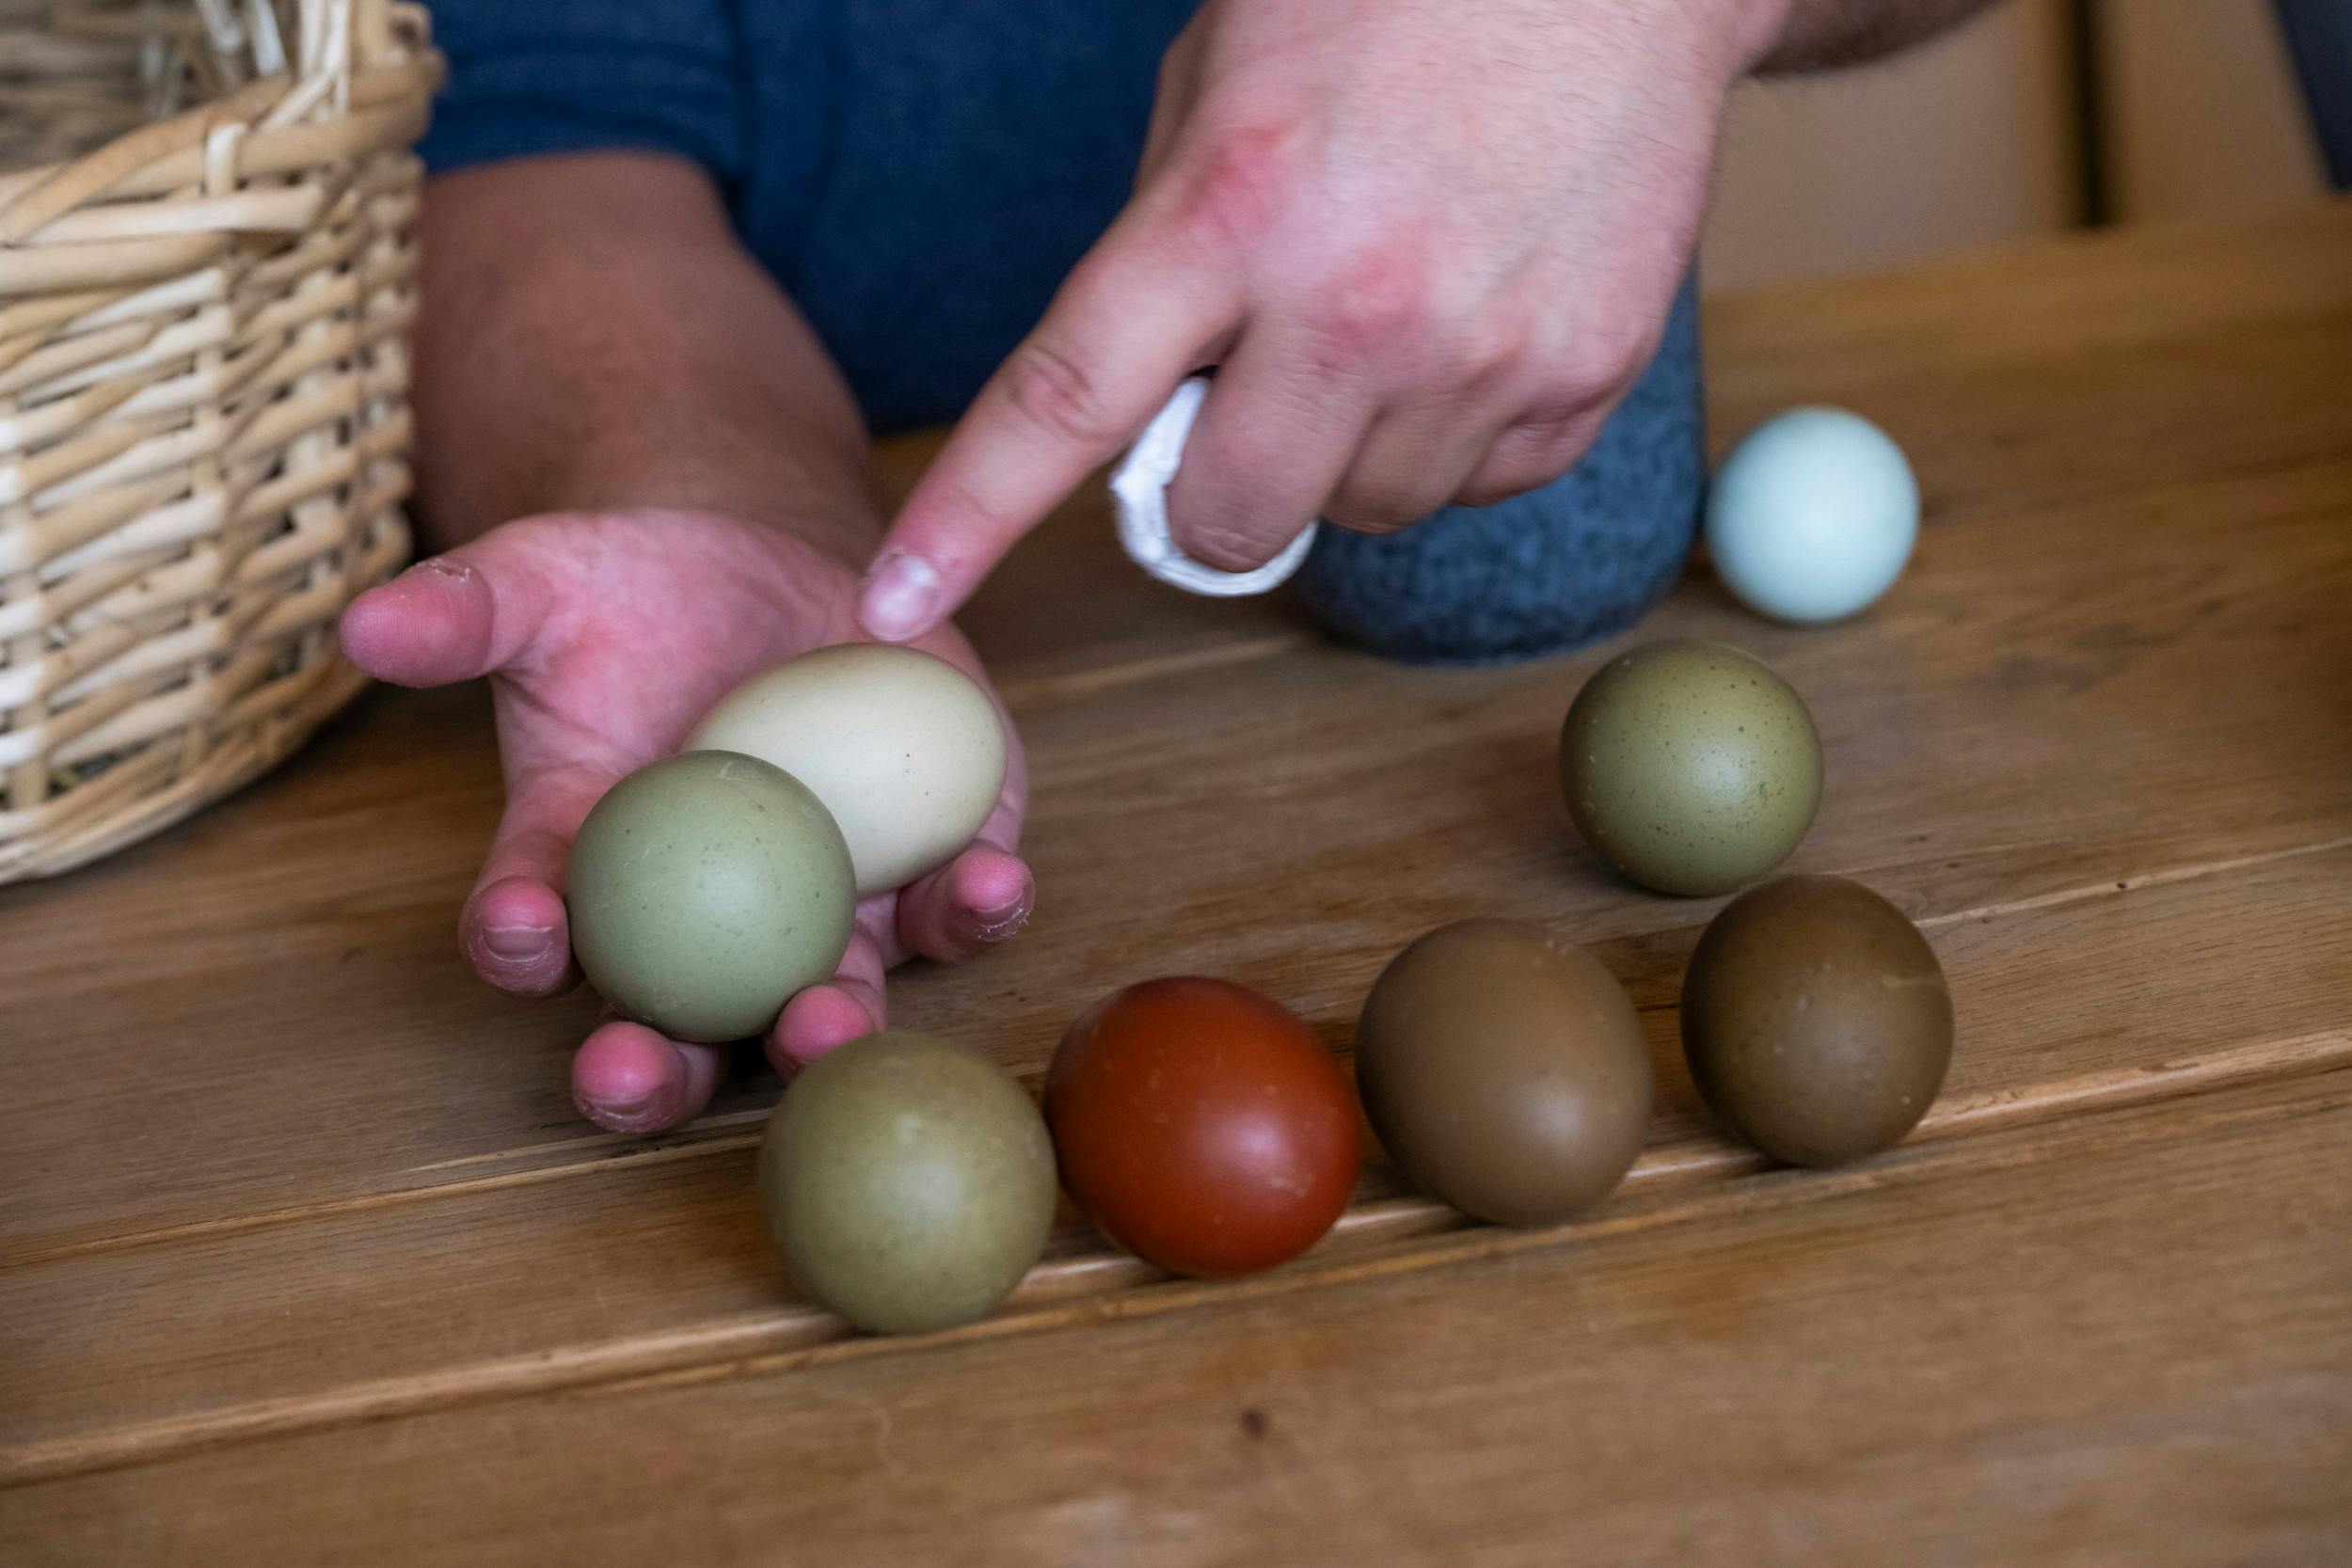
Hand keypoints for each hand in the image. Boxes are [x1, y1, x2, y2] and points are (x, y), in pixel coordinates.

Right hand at [341, 509, 1031, 1132]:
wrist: (769, 566)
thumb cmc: (631, 588)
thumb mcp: (541, 580)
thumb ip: (463, 609)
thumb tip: (362, 624)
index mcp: (586, 869)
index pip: (536, 929)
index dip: (521, 944)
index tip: (520, 932)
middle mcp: (703, 924)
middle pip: (676, 1029)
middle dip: (659, 1070)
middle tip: (642, 1070)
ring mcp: (824, 909)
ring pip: (823, 1000)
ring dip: (825, 1025)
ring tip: (825, 1015)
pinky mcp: (927, 867)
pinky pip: (952, 912)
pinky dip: (976, 909)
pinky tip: (991, 883)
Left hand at [857, 0, 1777, 639]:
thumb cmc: (1392, 0)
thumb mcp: (1220, 89)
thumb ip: (1165, 252)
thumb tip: (1148, 401)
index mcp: (1230, 210)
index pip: (1065, 403)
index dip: (968, 517)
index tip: (897, 602)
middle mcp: (1355, 304)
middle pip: (1225, 522)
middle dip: (1209, 490)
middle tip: (1243, 400)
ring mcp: (1479, 354)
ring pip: (1358, 516)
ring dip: (1343, 450)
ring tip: (1388, 312)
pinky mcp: (1581, 380)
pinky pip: (1475, 488)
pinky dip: (1451, 432)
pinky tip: (1470, 318)